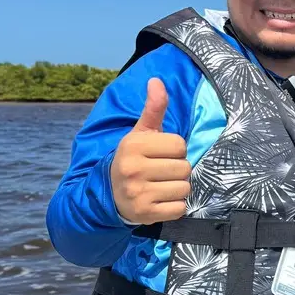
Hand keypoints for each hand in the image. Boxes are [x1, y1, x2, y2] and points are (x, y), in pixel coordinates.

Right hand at [111, 78, 191, 224]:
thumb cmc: (133, 159)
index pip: (179, 144)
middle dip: (178, 170)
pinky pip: (180, 208)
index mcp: (133, 145)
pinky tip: (161, 201)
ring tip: (161, 186)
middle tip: (162, 172)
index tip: (161, 155)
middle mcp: (133, 169)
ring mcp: (138, 193)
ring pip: (184, 188)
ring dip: (178, 188)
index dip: (175, 150)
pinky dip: (176, 206)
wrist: (110, 195)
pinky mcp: (145, 214)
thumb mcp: (140, 133)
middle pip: (184, 167)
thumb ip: (153, 109)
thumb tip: (156, 81)